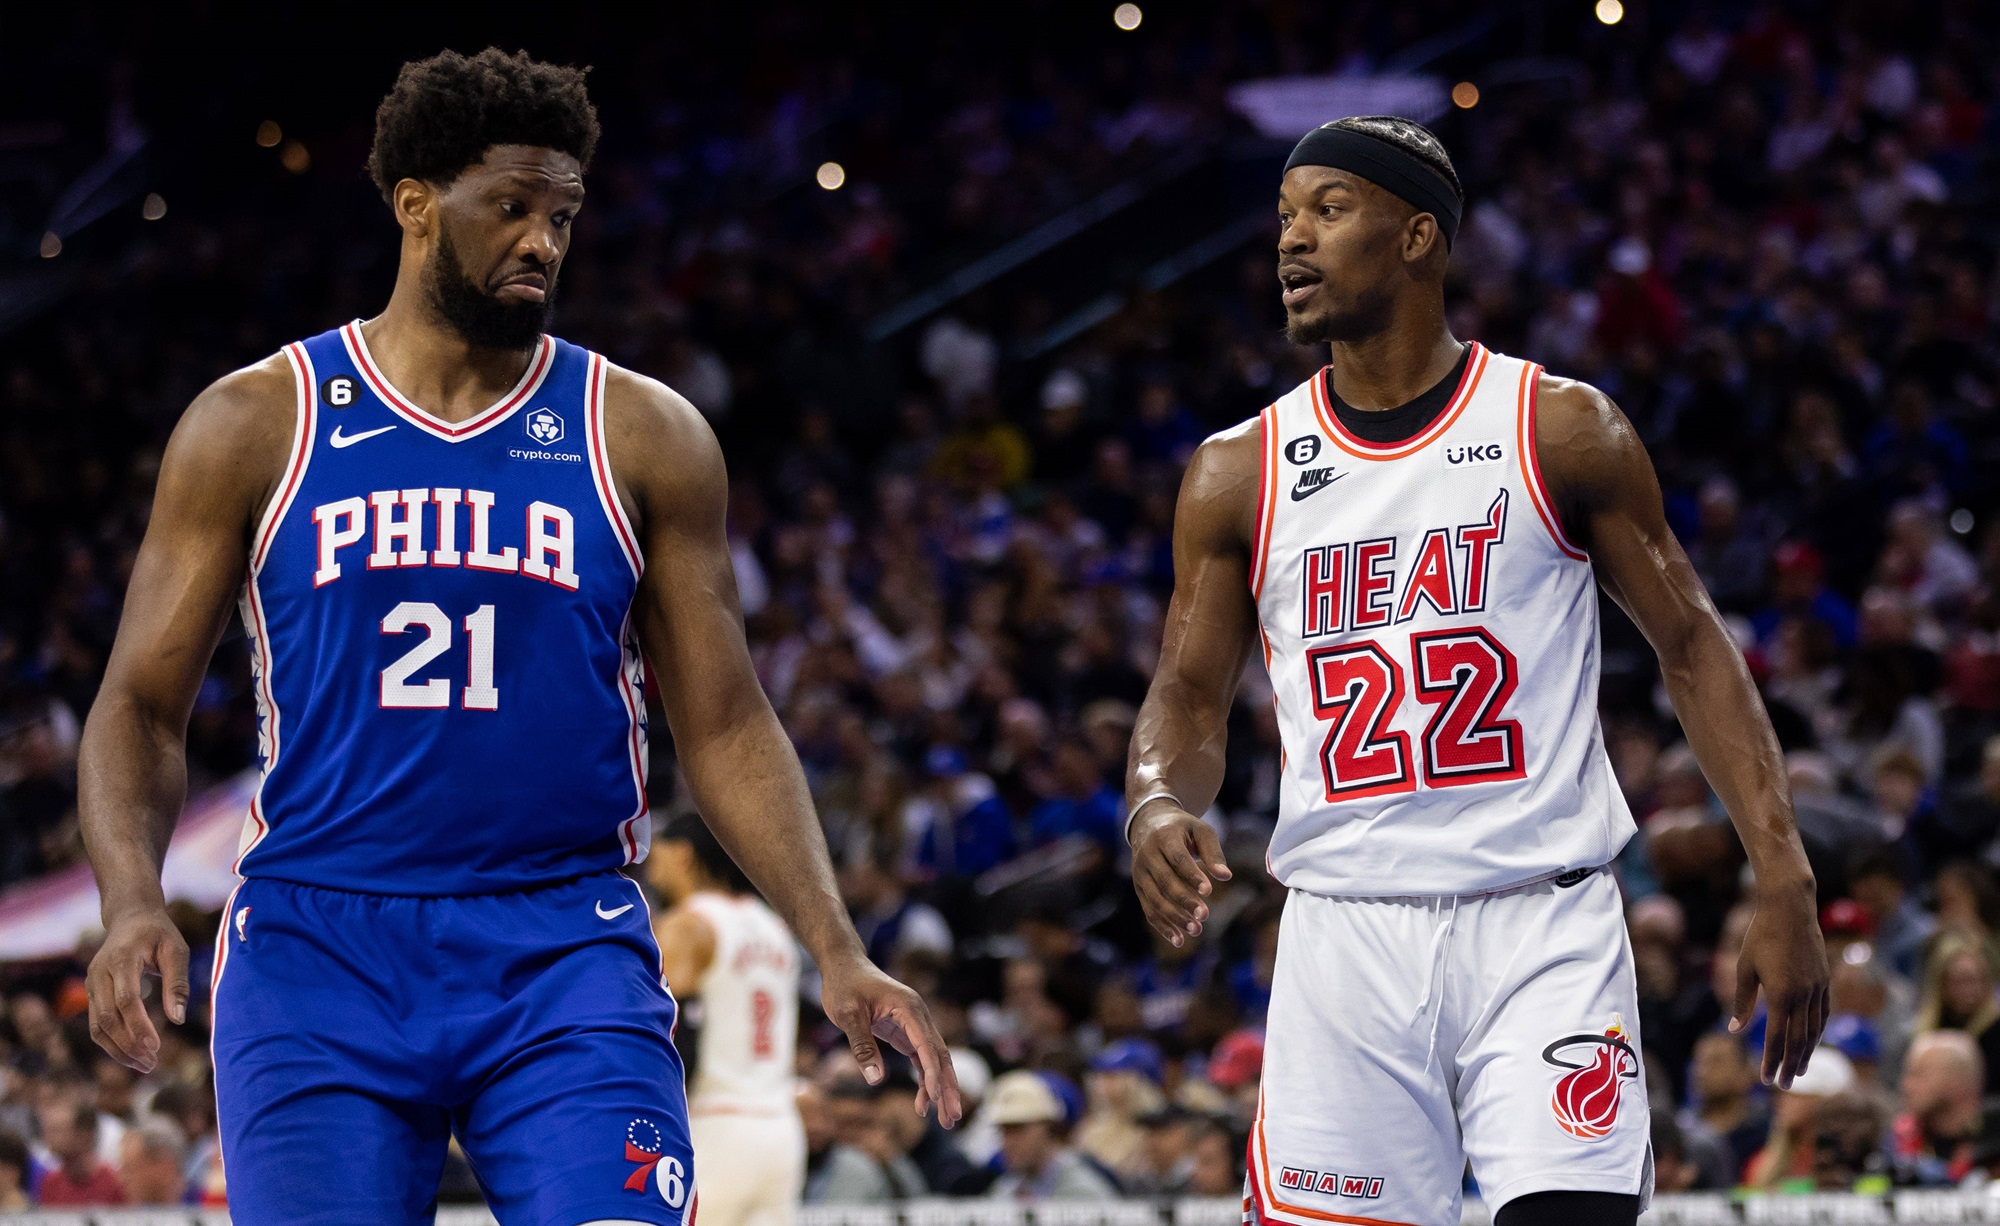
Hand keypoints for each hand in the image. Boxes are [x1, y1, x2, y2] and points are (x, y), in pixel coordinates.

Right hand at [86, 906, 188, 1073]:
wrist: (130, 918)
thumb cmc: (159, 934)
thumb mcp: (177, 950)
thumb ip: (178, 983)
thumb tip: (178, 1020)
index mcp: (121, 958)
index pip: (125, 999)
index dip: (138, 1025)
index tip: (156, 1046)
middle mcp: (100, 973)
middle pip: (107, 1017)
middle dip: (128, 1044)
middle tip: (152, 1063)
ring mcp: (92, 984)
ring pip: (97, 1026)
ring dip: (118, 1049)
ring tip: (145, 1065)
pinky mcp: (92, 993)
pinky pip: (96, 1024)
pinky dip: (112, 1042)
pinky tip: (132, 1054)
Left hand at [821, 953, 963, 1128]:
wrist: (843, 964)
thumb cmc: (844, 986)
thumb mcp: (847, 1015)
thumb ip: (862, 1046)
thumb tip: (876, 1080)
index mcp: (909, 1008)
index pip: (927, 1046)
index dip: (932, 1074)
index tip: (934, 1099)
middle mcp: (918, 1016)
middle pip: (941, 1055)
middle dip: (947, 1088)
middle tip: (952, 1119)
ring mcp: (914, 1024)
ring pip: (935, 1059)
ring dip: (941, 1088)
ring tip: (946, 1120)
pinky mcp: (905, 1031)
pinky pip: (921, 1058)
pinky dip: (926, 1079)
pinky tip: (925, 1101)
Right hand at [1129, 800, 1230, 946]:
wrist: (1149, 823)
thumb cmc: (1183, 828)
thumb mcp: (1201, 831)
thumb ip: (1213, 853)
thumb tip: (1225, 876)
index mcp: (1164, 837)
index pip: (1178, 859)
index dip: (1192, 876)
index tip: (1209, 892)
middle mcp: (1147, 855)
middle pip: (1165, 882)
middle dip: (1185, 901)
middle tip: (1205, 915)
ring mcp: (1140, 873)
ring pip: (1155, 899)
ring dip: (1175, 917)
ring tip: (1197, 930)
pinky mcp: (1139, 887)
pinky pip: (1149, 910)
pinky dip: (1163, 926)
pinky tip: (1179, 940)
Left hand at [1731, 879, 1828, 1088]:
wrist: (1790, 910)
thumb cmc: (1760, 937)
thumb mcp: (1744, 968)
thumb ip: (1741, 1001)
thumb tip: (1734, 1030)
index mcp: (1780, 996)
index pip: (1775, 1038)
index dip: (1770, 1060)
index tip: (1765, 1079)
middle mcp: (1802, 996)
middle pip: (1797, 1041)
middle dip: (1789, 1065)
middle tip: (1783, 1085)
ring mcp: (1817, 989)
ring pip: (1814, 1030)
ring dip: (1806, 1053)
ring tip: (1800, 1070)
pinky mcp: (1825, 980)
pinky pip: (1823, 1013)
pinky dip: (1818, 1031)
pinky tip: (1813, 1041)